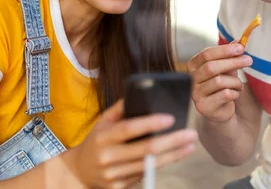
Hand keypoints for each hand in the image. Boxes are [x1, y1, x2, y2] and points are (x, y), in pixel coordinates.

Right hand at [65, 99, 196, 188]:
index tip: (170, 118)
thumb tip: (140, 92)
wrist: (79, 172)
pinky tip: (175, 155)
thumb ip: (119, 109)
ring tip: (190, 145)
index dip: (150, 123)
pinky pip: (145, 174)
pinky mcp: (119, 187)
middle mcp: (108, 157)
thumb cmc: (96, 141)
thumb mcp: (102, 122)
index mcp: (103, 137)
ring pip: (150, 165)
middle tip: (191, 134)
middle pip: (145, 150)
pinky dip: (162, 164)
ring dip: (174, 155)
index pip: (129, 129)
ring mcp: (114, 175)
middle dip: (172, 141)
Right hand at [187, 43, 252, 122]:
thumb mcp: (226, 68)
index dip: (224, 50)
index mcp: (193, 66)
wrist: (220, 110)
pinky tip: (235, 94)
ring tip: (239, 85)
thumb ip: (230, 55)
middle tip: (249, 60)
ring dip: (235, 82)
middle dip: (232, 62)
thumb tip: (239, 41)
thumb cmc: (222, 85)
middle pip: (211, 67)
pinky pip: (224, 95)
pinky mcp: (203, 107)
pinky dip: (235, 93)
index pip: (206, 54)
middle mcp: (191, 79)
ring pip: (219, 82)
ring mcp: (195, 94)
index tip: (241, 48)